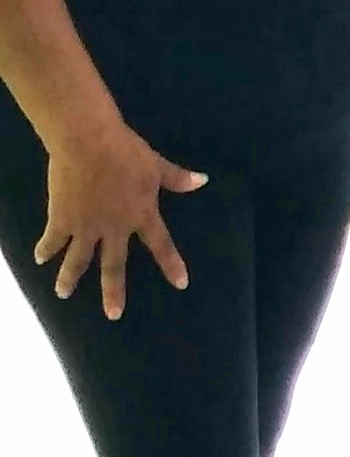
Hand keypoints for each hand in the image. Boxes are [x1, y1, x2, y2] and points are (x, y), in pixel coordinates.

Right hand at [35, 120, 206, 319]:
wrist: (88, 142)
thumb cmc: (126, 151)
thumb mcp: (155, 164)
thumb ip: (177, 178)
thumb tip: (203, 180)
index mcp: (141, 214)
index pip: (161, 244)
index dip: (172, 264)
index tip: (181, 284)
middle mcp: (114, 227)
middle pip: (114, 265)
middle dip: (113, 291)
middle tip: (113, 314)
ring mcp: (86, 227)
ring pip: (78, 260)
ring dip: (70, 278)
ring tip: (63, 294)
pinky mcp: (62, 219)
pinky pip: (53, 240)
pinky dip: (45, 250)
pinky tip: (39, 259)